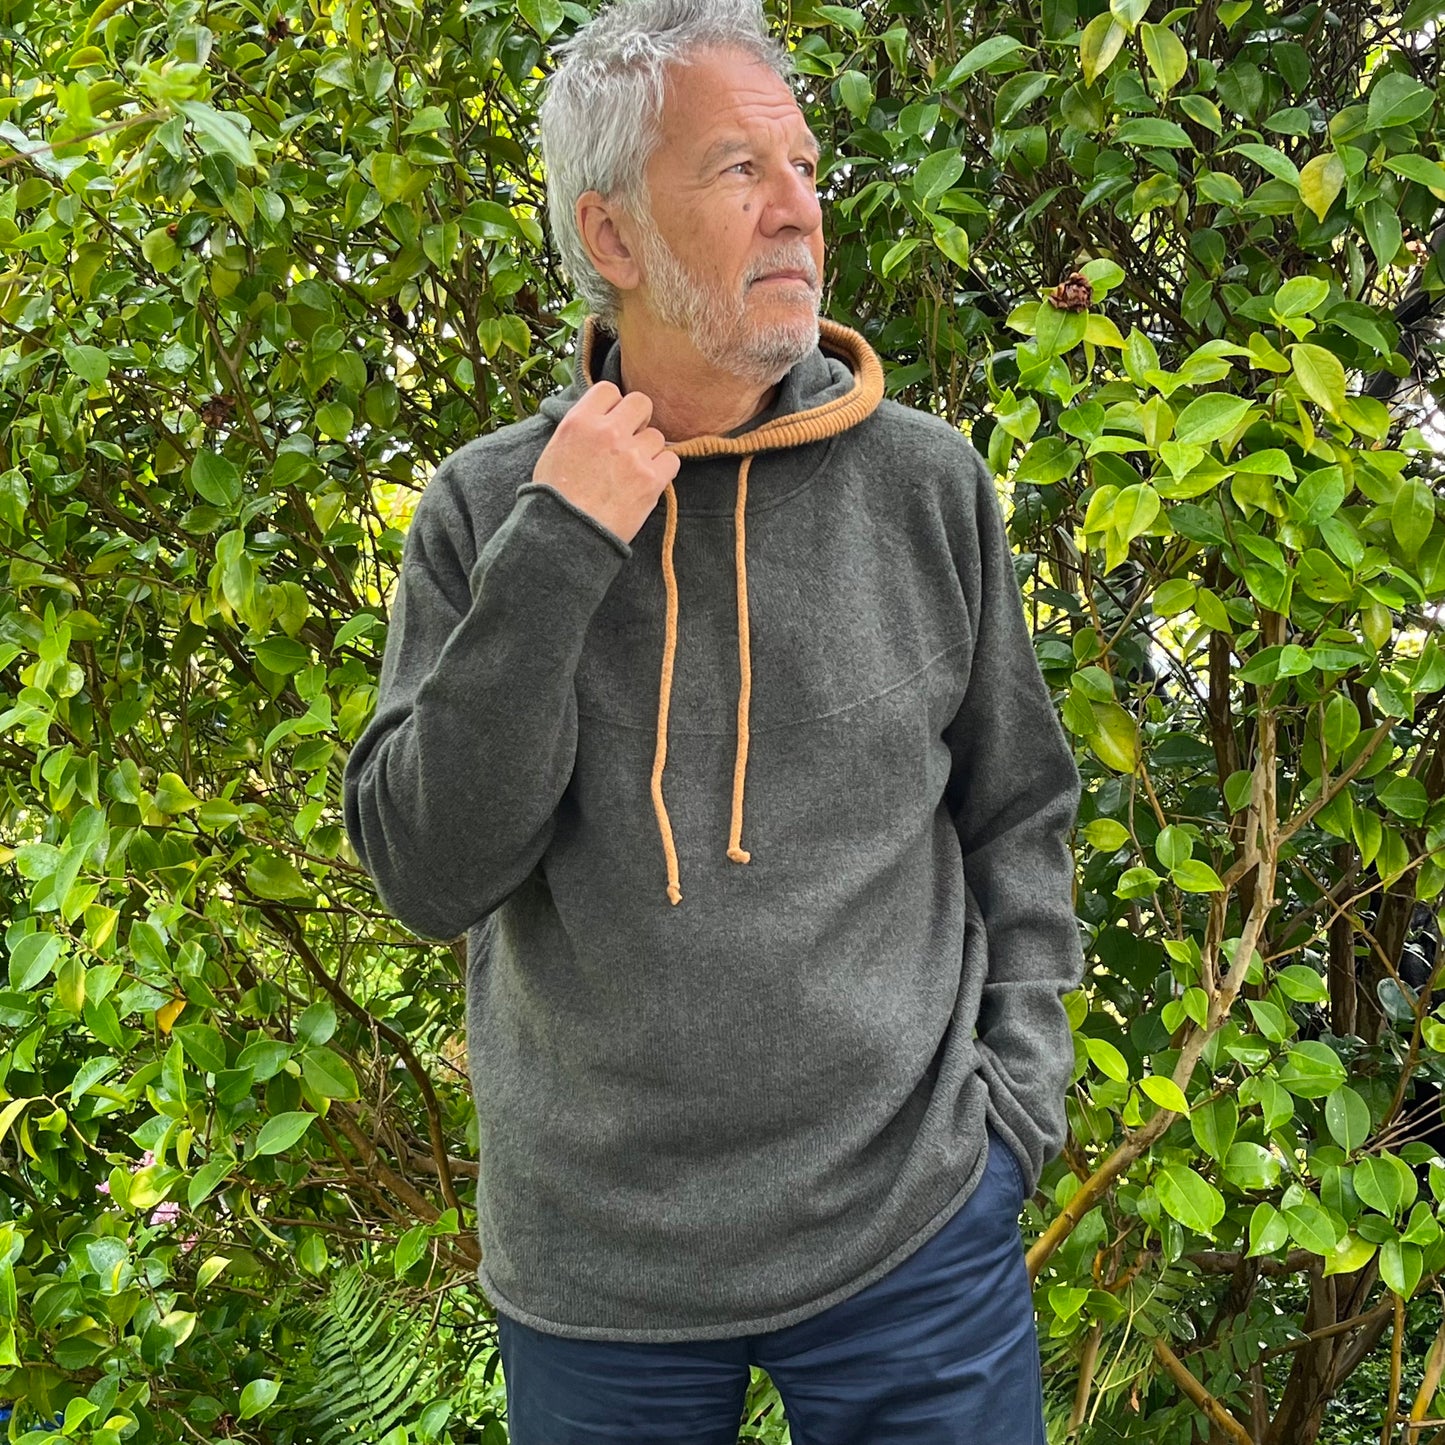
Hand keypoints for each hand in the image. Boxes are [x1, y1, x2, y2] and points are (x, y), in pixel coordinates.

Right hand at [531, 382, 679, 545]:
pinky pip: (672, 460)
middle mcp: (608, 432)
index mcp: (579, 421)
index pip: (609, 389)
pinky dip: (663, 470)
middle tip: (630, 441)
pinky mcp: (651, 479)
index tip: (612, 421)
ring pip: (657, 436)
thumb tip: (599, 418)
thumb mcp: (554, 451)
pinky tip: (647, 482)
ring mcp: (632, 455)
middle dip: (638, 420)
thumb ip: (579, 428)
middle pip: (641, 403)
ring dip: (649, 451)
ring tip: (632, 472)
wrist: (567, 536)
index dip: (614, 405)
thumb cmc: (555, 499)